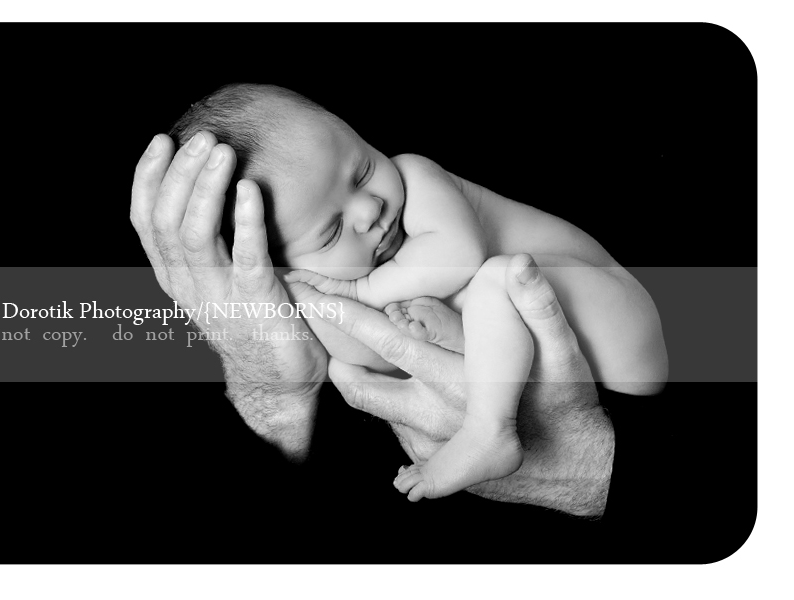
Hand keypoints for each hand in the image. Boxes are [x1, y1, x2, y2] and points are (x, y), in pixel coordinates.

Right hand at [130, 132, 327, 459]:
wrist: (277, 380)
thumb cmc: (250, 318)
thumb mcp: (214, 278)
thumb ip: (205, 241)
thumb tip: (205, 184)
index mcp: (173, 275)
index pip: (145, 221)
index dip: (148, 178)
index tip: (162, 140)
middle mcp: (186, 284)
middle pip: (166, 220)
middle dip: (180, 173)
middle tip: (202, 137)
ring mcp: (218, 295)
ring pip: (195, 234)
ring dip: (206, 188)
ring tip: (222, 151)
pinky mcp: (255, 303)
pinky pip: (245, 257)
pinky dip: (245, 221)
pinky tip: (249, 189)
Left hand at [291, 254, 613, 515]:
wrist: (574, 469)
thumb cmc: (567, 405)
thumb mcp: (565, 355)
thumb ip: (540, 306)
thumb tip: (517, 263)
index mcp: (458, 380)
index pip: (388, 339)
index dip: (345, 314)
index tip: (309, 292)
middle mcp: (434, 414)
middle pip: (361, 383)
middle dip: (331, 351)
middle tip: (306, 318)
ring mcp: (427, 443)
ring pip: (374, 407)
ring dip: (356, 379)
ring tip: (340, 352)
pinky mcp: (429, 462)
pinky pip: (394, 427)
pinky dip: (386, 403)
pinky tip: (390, 384)